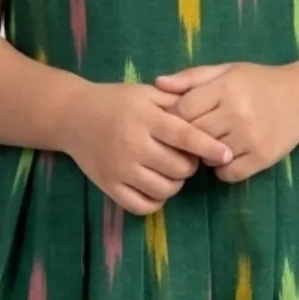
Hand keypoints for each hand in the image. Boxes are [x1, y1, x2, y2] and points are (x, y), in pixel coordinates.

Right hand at [60, 79, 233, 216]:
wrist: (72, 115)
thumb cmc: (115, 101)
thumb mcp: (145, 93)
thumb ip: (176, 103)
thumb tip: (209, 115)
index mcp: (145, 118)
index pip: (185, 136)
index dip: (209, 147)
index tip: (227, 154)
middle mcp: (133, 144)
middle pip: (179, 168)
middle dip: (190, 165)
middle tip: (185, 156)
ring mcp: (120, 169)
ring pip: (165, 190)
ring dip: (175, 183)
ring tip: (170, 171)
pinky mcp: (109, 186)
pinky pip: (142, 206)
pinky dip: (156, 201)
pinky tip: (156, 187)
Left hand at [152, 61, 298, 181]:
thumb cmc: (258, 83)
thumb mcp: (226, 71)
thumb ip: (191, 77)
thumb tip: (157, 83)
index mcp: (226, 88)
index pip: (182, 110)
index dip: (174, 117)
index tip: (177, 120)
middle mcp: (238, 112)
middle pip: (193, 135)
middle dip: (188, 138)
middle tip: (192, 135)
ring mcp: (251, 137)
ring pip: (208, 157)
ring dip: (204, 155)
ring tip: (212, 143)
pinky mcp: (262, 158)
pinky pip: (227, 174)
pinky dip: (222, 170)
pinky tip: (226, 157)